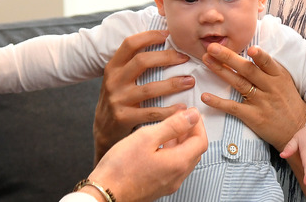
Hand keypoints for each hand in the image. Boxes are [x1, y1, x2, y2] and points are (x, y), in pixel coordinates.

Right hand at [86, 108, 207, 201]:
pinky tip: (158, 145)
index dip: (198, 124)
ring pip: (184, 159)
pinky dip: (172, 152)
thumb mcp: (147, 137)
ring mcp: (168, 184)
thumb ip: (173, 125)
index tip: (190, 112)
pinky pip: (173, 167)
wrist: (104, 193)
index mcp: (178, 163)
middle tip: (181, 117)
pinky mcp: (158, 187)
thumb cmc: (121, 167)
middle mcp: (177, 176)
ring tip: (169, 128)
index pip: (201, 141)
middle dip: (191, 132)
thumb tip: (192, 116)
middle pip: (195, 151)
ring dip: (181, 142)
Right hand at [93, 30, 194, 161]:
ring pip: (149, 88)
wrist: (103, 129)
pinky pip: (151, 112)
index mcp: (113, 67)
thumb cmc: (119, 98)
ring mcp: (118, 100)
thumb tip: (161, 40)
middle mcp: (114, 81)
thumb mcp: (119, 78)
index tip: (168, 35)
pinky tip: (182, 108)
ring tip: (190, 81)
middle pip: (142, 61)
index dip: (149, 36)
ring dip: (173, 84)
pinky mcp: (124, 118)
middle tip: (185, 58)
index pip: (130, 44)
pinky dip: (169, 110)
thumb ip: (133, 63)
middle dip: (167, 57)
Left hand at [200, 43, 305, 149]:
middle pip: (248, 70)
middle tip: (212, 47)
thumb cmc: (288, 102)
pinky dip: (218, 102)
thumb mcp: (285, 82)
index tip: (250, 47)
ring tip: (206, 60)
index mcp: (278, 76)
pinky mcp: (254, 117)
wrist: (298, 129)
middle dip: (229, 57)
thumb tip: (250, 50)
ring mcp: (261, 102)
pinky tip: (205, 96)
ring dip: (221, 71)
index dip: (259, 56)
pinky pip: (233, 108)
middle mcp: (270, 87)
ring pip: (239, 83)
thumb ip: (269, 68)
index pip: (268, 63)